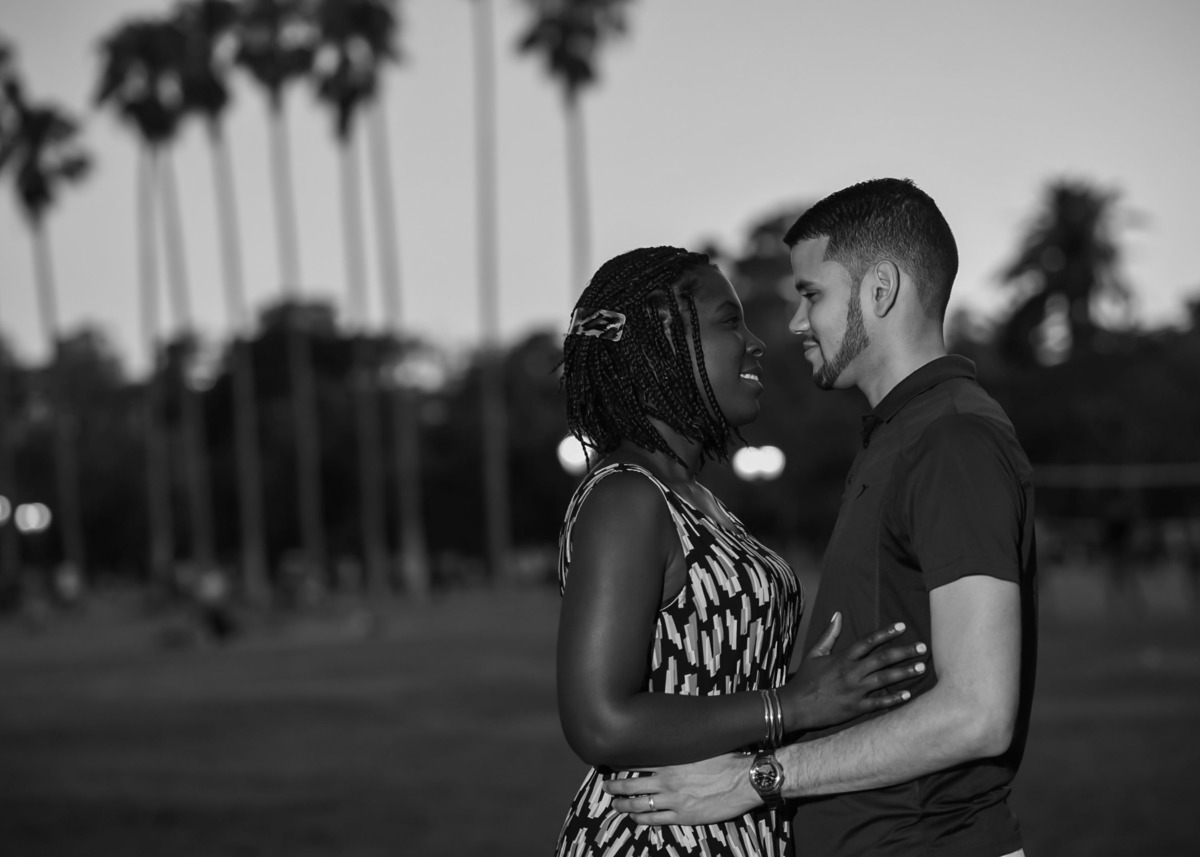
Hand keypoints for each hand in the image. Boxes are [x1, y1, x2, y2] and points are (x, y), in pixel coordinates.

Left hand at [601, 754, 758, 824]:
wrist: (743, 780)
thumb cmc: (725, 759)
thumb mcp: (699, 746)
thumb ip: (681, 746)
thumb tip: (671, 737)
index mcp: (670, 761)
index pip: (638, 762)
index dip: (622, 764)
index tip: (612, 764)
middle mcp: (667, 780)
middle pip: (632, 784)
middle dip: (615, 786)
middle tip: (606, 786)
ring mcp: (674, 800)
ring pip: (640, 804)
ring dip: (624, 804)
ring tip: (615, 804)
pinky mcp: (683, 815)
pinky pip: (656, 819)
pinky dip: (642, 819)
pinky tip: (635, 818)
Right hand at [780, 612, 927, 730]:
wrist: (794, 706)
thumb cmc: (805, 679)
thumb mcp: (815, 653)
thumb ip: (829, 634)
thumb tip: (837, 614)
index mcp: (842, 658)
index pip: (868, 641)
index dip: (886, 633)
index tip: (902, 626)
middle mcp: (851, 672)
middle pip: (882, 659)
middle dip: (904, 652)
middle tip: (923, 648)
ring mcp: (854, 691)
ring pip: (885, 679)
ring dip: (905, 673)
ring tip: (921, 667)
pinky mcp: (855, 708)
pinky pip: (879, 703)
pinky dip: (894, 699)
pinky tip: (909, 695)